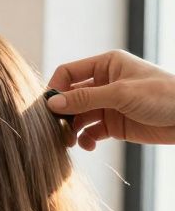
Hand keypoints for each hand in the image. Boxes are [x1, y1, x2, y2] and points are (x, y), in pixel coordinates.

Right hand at [47, 50, 174, 149]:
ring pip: (78, 117)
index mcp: (106, 65)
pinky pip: (90, 132)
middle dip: (62, 114)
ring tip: (70, 142)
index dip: (55, 89)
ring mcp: (108, 104)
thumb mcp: (121, 94)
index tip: (48, 108)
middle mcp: (104, 83)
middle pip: (70, 97)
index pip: (68, 73)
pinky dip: (85, 139)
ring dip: (71, 130)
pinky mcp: (114, 124)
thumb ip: (84, 99)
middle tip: (56, 130)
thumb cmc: (164, 95)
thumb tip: (52, 103)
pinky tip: (89, 145)